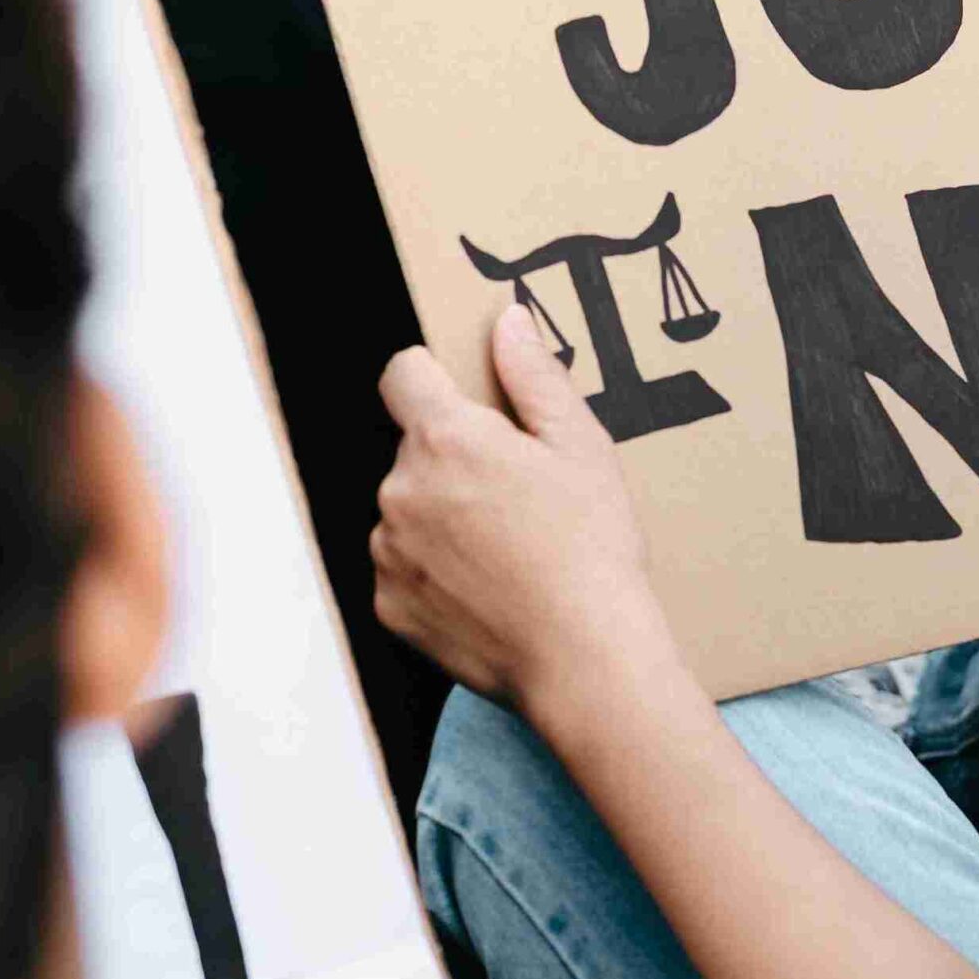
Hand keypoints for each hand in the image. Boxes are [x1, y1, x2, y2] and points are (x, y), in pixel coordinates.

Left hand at [372, 306, 680, 714]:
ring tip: (509, 548)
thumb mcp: (580, 447)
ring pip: (406, 509)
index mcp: (446, 439)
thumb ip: (534, 376)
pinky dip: (435, 572)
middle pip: (414, 449)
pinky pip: (403, 568)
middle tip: (520, 494)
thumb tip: (506, 321)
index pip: (403, 373)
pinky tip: (490, 587)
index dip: (433, 376)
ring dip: (442, 516)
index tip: (468, 401)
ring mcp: (387, 552)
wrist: (582, 657)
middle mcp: (400, 489)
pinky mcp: (388, 605)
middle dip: (455, 459)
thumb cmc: (591, 549)